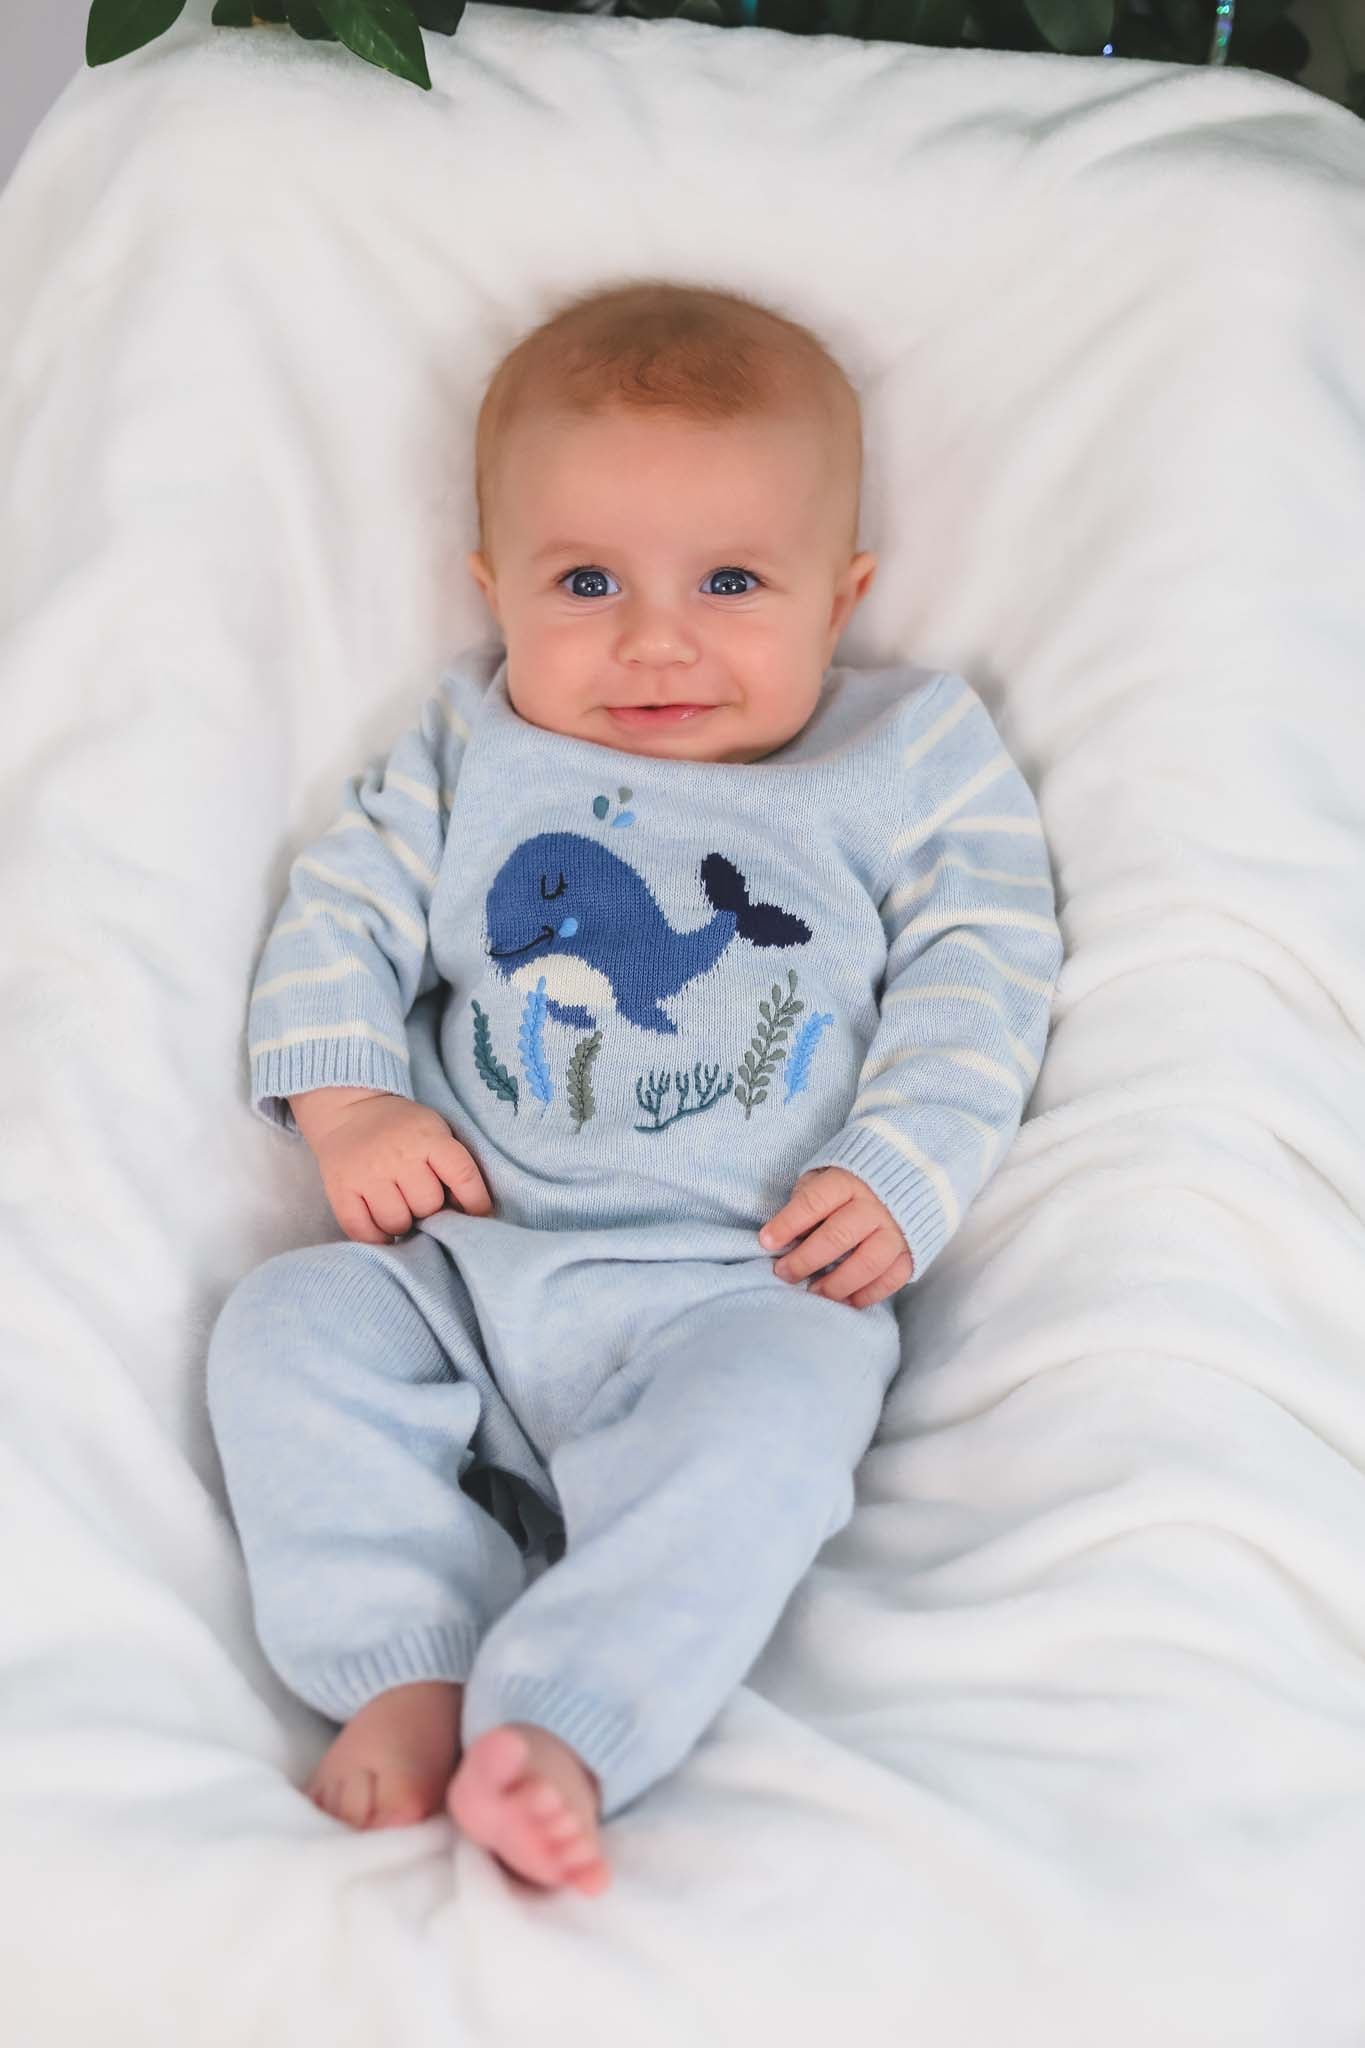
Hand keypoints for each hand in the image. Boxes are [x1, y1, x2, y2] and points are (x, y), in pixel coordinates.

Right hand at [294, 1090, 493, 1243]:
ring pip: (396, 1223)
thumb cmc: (401, 1128)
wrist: (348, 1110)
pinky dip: (375, 1236)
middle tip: (420, 1200)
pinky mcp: (340, 1190)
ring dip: (402, 1223)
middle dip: (429, 1209)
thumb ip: (452, 1165)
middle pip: (428, 1206)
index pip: (463, 1176)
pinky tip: (380, 1224)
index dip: (476, 1202)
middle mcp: (397, 1156)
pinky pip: (363, 1232)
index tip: (478, 1215)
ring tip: (400, 1208)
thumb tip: (466, 1212)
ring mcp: (366, 1174)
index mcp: (428, 1137)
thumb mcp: (434, 1131)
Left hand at [758, 1167, 912, 1308]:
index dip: (788, 1223)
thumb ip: (806, 1200)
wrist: (906, 1179)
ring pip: (867, 1263)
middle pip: (838, 1236)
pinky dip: (867, 1295)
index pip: (814, 1202)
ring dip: (836, 1284)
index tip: (766, 1242)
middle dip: (805, 1260)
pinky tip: (845, 1301)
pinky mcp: (911, 1251)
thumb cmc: (850, 1184)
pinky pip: (891, 1279)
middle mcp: (875, 1205)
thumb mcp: (824, 1177)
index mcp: (848, 1181)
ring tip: (814, 1292)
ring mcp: (896, 1230)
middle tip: (784, 1274)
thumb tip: (782, 1236)